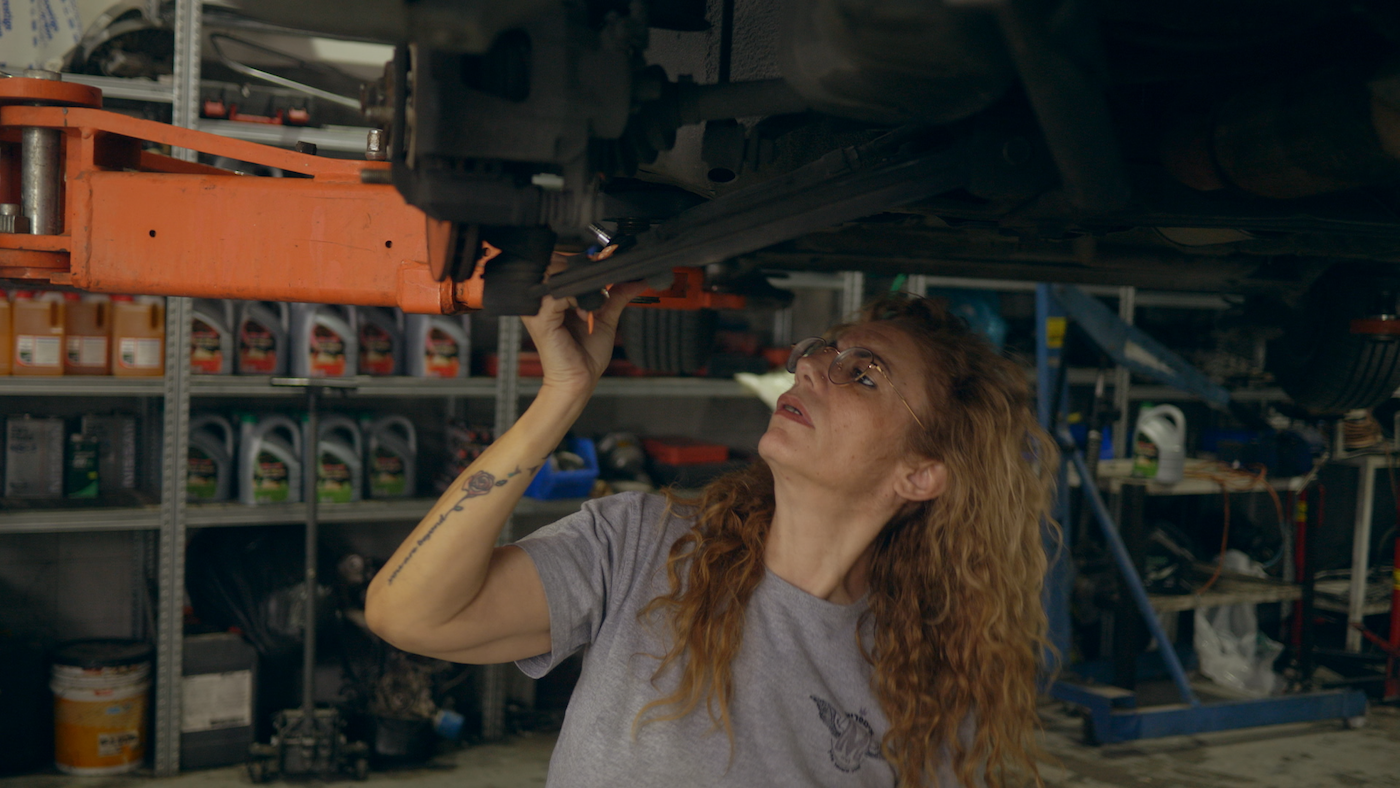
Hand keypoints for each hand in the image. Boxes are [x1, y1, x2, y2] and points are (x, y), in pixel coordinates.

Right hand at [520, 253, 649, 395]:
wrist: (580, 380)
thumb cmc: (586, 354)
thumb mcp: (605, 317)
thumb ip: (616, 295)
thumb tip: (637, 279)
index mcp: (552, 296)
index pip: (561, 263)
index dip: (582, 264)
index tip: (602, 272)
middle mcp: (540, 299)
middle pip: (556, 264)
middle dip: (581, 274)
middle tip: (598, 292)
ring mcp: (536, 307)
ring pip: (556, 275)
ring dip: (579, 288)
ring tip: (588, 310)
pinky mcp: (540, 318)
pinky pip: (557, 296)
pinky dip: (575, 301)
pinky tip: (583, 315)